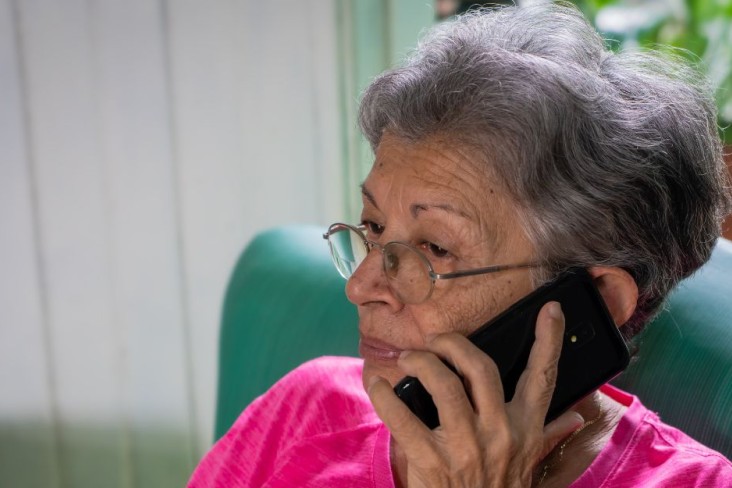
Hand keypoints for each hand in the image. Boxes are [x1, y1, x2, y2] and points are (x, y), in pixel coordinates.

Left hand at [367, 302, 584, 487]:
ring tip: (408, 358)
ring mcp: (465, 447)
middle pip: (480, 368)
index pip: (543, 377)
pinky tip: (376, 384)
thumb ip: (548, 436)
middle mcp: (499, 432)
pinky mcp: (431, 461)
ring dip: (421, 362)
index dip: (548, 340)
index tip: (550, 309)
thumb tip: (575, 417)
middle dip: (455, 345)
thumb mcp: (531, 464)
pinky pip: (402, 417)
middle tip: (438, 340)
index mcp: (525, 429)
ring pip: (443, 384)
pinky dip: (384, 395)